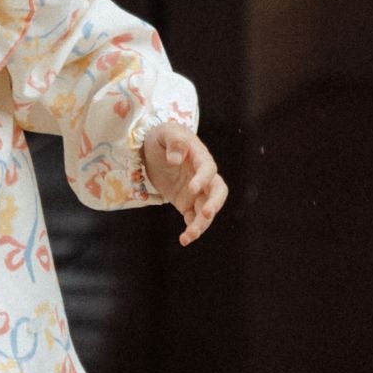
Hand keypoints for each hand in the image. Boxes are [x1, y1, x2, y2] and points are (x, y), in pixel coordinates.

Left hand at [143, 122, 227, 244]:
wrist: (155, 149)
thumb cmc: (163, 136)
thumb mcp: (165, 133)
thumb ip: (173, 141)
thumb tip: (176, 159)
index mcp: (200, 157)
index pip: (208, 168)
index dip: (203, 178)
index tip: (192, 188)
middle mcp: (203, 177)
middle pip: (218, 192)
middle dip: (214, 204)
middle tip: (206, 214)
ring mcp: (197, 192)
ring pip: (206, 210)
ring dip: (201, 224)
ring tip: (187, 237)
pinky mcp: (187, 203)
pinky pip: (194, 218)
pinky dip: (191, 229)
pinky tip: (184, 239)